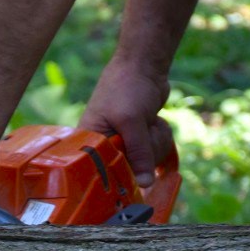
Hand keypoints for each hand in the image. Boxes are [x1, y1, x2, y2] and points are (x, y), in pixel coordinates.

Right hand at [80, 57, 173, 186]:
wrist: (143, 65)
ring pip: (146, 163)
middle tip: (143, 129)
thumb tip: (144, 185)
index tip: (134, 168)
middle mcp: (104, 147)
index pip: (102, 174)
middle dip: (145, 151)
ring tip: (149, 121)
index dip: (119, 176)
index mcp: (90, 143)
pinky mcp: (139, 140)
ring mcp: (124, 145)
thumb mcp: (131, 120)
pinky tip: (153, 121)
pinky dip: (159, 137)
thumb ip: (138, 153)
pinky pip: (154, 152)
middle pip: (129, 171)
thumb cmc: (127, 87)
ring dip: (155, 141)